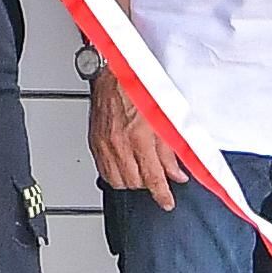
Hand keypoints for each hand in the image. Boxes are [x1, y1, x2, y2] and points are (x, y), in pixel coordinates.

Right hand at [88, 62, 185, 211]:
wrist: (114, 70)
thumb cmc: (138, 85)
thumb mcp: (165, 117)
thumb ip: (171, 149)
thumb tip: (177, 172)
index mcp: (139, 136)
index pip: (152, 177)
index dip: (162, 195)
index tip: (167, 202)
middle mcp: (119, 143)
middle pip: (134, 183)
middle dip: (148, 184)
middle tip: (158, 177)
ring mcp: (104, 143)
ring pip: (116, 181)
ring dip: (131, 181)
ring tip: (141, 172)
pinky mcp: (94, 141)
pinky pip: (103, 170)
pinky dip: (115, 173)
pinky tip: (124, 166)